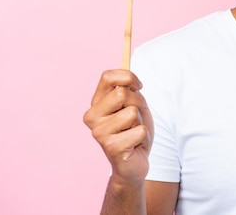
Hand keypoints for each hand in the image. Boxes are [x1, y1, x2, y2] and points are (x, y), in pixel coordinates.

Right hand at [83, 69, 153, 184]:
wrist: (135, 162)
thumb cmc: (134, 129)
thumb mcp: (134, 104)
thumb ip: (129, 89)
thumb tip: (130, 73)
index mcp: (96, 103)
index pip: (107, 77)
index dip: (129, 77)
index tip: (138, 87)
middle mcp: (92, 117)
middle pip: (122, 93)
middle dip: (138, 103)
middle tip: (136, 118)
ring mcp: (99, 133)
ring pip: (132, 112)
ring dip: (140, 122)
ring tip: (133, 132)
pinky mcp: (111, 147)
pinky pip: (140, 131)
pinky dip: (143, 137)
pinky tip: (135, 144)